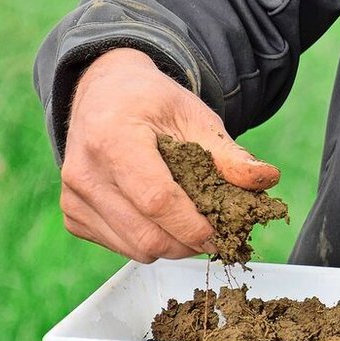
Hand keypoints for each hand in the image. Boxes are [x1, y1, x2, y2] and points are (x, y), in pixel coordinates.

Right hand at [59, 47, 278, 262]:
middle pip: (146, 236)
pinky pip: (119, 246)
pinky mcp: (72, 214)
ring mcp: (73, 197)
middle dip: (189, 243)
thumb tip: (267, 180)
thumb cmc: (152, 103)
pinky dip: (147, 241)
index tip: (222, 232)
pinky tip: (159, 217)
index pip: (157, 201)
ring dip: (171, 246)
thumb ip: (229, 154)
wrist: (104, 92)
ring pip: (134, 249)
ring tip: (190, 222)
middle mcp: (84, 172)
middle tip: (213, 231)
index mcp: (113, 139)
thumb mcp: (195, 116)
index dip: (194, 226)